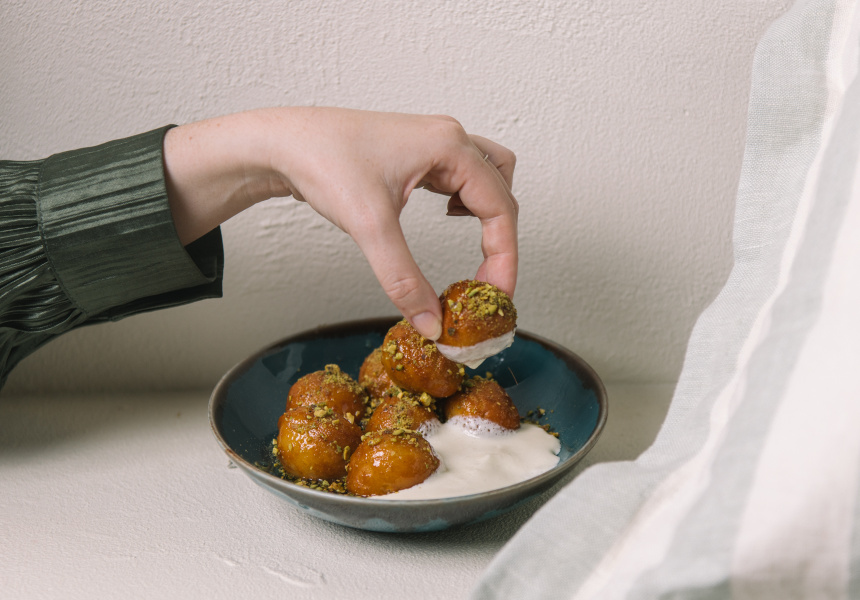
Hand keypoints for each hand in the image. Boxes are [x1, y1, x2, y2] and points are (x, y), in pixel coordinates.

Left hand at [163, 107, 517, 339]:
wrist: (282, 142)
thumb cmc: (323, 163)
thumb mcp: (370, 227)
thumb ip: (404, 279)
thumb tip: (432, 323)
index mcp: (450, 146)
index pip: (501, 209)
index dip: (505, 259)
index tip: (496, 297)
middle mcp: (449, 138)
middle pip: (502, 193)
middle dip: (499, 243)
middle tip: (485, 285)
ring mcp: (434, 142)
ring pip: (489, 178)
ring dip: (489, 215)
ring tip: (476, 249)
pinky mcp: (418, 152)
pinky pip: (462, 175)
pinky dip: (466, 201)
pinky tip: (449, 215)